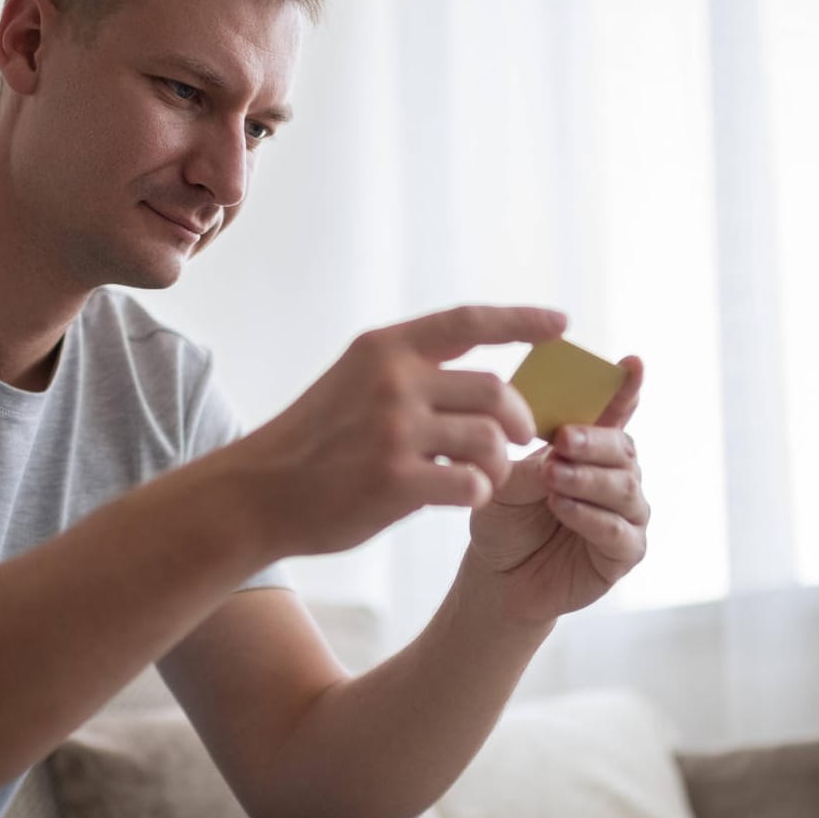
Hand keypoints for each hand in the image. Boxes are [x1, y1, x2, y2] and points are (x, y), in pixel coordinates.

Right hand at [239, 305, 565, 556]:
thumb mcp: (353, 383)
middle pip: (495, 388)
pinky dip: (479, 492)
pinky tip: (461, 497)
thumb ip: (409, 375)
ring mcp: (393, 430)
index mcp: (384, 348)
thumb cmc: (314, 444)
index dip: (522, 320)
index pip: (469, 321)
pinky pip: (473, 483)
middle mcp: (392, 380)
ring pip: (491, 439)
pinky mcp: (396, 480)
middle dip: (519, 418)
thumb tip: (488, 385)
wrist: (256, 494)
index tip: (562, 323)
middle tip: (518, 437)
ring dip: (500, 463)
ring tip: (483, 476)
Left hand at [461, 356, 647, 627]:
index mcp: (591, 448)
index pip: (616, 411)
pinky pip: (619, 531)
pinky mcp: (625, 553)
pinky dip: (591, 517)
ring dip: (588, 479)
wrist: (497, 576)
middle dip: (594, 441)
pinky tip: (562, 508)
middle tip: (563, 439)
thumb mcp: (506, 482)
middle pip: (623, 448)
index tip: (632, 362)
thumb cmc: (504, 518)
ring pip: (625, 488)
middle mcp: (617, 475)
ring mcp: (626, 514)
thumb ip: (531, 462)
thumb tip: (557, 446)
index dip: (627, 387)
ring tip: (553, 477)